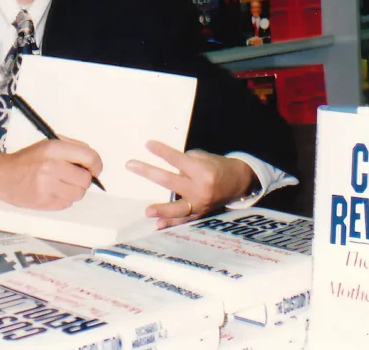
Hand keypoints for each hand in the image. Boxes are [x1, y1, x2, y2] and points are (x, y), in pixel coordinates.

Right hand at [0, 138, 102, 210]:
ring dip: (74, 190)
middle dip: (83, 179)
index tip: (95, 169)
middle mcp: (51, 167)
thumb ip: (72, 148)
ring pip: (78, 194)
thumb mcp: (48, 144)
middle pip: (85, 179)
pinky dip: (63, 199)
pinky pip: (67, 203)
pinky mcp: (44, 202)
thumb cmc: (27, 160)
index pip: (89, 157)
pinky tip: (52, 191)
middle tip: (73, 176)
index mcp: (54, 149)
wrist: (2, 175)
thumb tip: (93, 159)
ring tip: (60, 184)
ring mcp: (47, 186)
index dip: (96, 165)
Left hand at [126, 141, 254, 228]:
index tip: (147, 144)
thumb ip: (185, 163)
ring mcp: (200, 204)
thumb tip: (166, 167)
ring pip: (178, 208)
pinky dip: (171, 223)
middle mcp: (201, 189)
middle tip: (131, 165)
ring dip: (161, 209)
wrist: (237, 182)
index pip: (177, 160)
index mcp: (202, 171)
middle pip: (169, 181)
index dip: (161, 151)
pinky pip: (184, 220)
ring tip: (147, 211)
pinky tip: (158, 225)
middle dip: (148, 172)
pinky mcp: (200, 214)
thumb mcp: (204, 157)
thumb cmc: (217, 166)